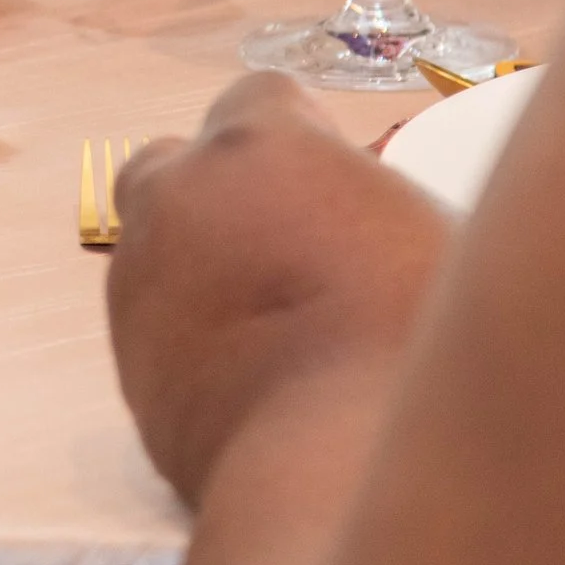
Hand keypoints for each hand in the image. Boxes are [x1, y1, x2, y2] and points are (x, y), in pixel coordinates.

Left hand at [107, 74, 451, 505]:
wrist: (340, 468)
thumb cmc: (420, 344)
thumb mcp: (439, 233)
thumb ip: (377, 200)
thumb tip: (373, 206)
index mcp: (258, 145)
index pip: (259, 96)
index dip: (295, 135)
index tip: (329, 179)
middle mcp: (178, 195)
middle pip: (178, 164)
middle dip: (220, 192)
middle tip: (289, 248)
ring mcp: (139, 278)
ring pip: (157, 247)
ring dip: (199, 266)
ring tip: (276, 325)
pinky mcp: (125, 361)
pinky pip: (155, 326)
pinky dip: (190, 336)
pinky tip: (253, 377)